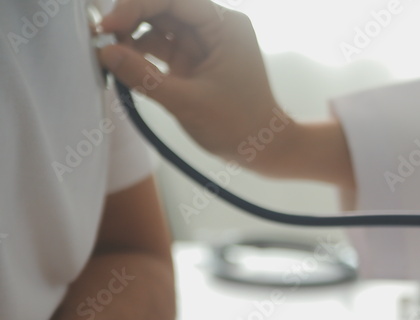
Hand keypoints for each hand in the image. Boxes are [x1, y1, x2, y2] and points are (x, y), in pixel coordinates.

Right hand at [99, 1, 284, 164]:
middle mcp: (215, 27)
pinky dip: (139, 54)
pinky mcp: (192, 60)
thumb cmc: (239, 126)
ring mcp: (203, 43)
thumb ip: (144, 77)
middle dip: (129, 20)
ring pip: (156, 25)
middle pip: (161, 7)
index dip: (134, 6)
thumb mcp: (188, 102)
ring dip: (131, 37)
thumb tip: (105, 54)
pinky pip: (159, 46)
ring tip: (112, 58)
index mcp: (225, 26)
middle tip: (102, 40)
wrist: (262, 149)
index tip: (107, 27)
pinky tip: (123, 66)